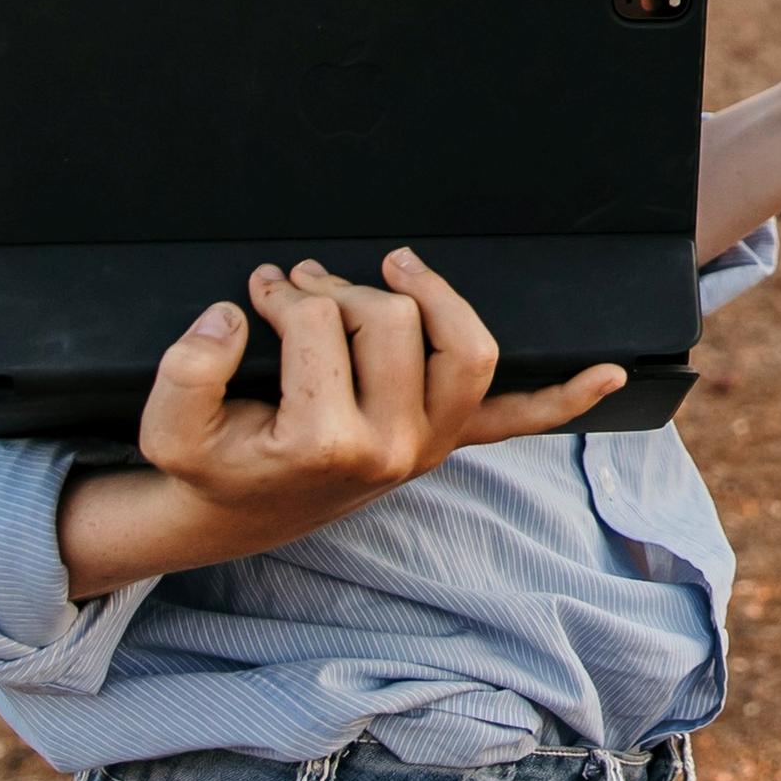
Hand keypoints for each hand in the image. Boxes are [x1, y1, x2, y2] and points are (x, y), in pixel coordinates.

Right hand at [132, 253, 621, 536]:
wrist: (238, 511)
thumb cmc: (210, 463)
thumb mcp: (171, 426)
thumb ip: (189, 369)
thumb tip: (238, 312)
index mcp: (325, 443)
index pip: (321, 324)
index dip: (285, 295)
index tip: (261, 291)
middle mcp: (392, 449)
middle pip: (388, 320)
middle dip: (338, 290)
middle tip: (300, 285)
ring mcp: (428, 445)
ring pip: (463, 346)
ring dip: (434, 298)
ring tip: (393, 269)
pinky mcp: (446, 443)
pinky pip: (518, 422)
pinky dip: (565, 399)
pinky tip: (610, 373)